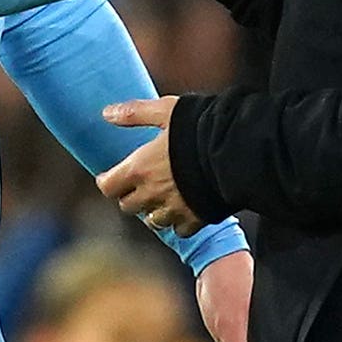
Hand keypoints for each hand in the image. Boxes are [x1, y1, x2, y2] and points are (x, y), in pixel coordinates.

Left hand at [99, 95, 200, 236]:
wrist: (235, 150)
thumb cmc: (199, 127)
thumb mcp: (165, 111)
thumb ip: (135, 114)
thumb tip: (107, 113)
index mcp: (140, 168)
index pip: (108, 187)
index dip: (107, 182)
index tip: (110, 178)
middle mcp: (152, 193)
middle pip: (128, 206)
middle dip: (130, 196)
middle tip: (138, 185)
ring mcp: (173, 209)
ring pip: (153, 221)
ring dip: (153, 211)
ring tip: (161, 199)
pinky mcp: (195, 219)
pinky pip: (180, 230)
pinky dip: (179, 222)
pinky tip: (184, 210)